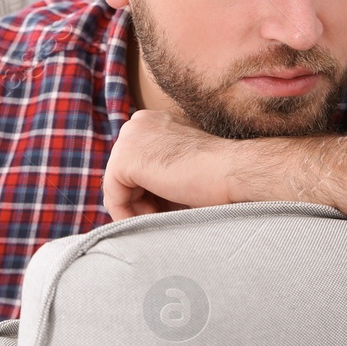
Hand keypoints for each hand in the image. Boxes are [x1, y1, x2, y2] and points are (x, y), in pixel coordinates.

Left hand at [102, 108, 240, 219]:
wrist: (233, 171)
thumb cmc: (218, 175)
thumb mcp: (182, 168)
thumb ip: (160, 174)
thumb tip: (139, 200)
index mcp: (153, 122)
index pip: (137, 164)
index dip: (148, 192)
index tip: (166, 210)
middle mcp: (137, 124)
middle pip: (124, 174)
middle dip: (141, 201)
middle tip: (163, 218)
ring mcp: (128, 138)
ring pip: (117, 186)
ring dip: (136, 210)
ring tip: (161, 220)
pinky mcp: (123, 159)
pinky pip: (113, 196)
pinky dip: (126, 214)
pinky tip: (148, 223)